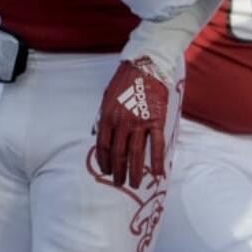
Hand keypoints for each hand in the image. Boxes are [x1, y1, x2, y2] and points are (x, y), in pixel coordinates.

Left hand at [95, 57, 171, 187]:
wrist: (144, 67)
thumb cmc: (124, 82)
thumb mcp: (106, 98)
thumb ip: (100, 117)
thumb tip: (93, 133)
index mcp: (107, 117)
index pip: (103, 146)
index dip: (104, 162)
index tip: (106, 172)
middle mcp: (122, 122)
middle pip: (118, 154)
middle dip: (118, 172)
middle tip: (119, 183)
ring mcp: (139, 123)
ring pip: (136, 154)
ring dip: (134, 172)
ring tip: (134, 184)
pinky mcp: (156, 121)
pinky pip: (157, 146)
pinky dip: (157, 161)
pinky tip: (157, 174)